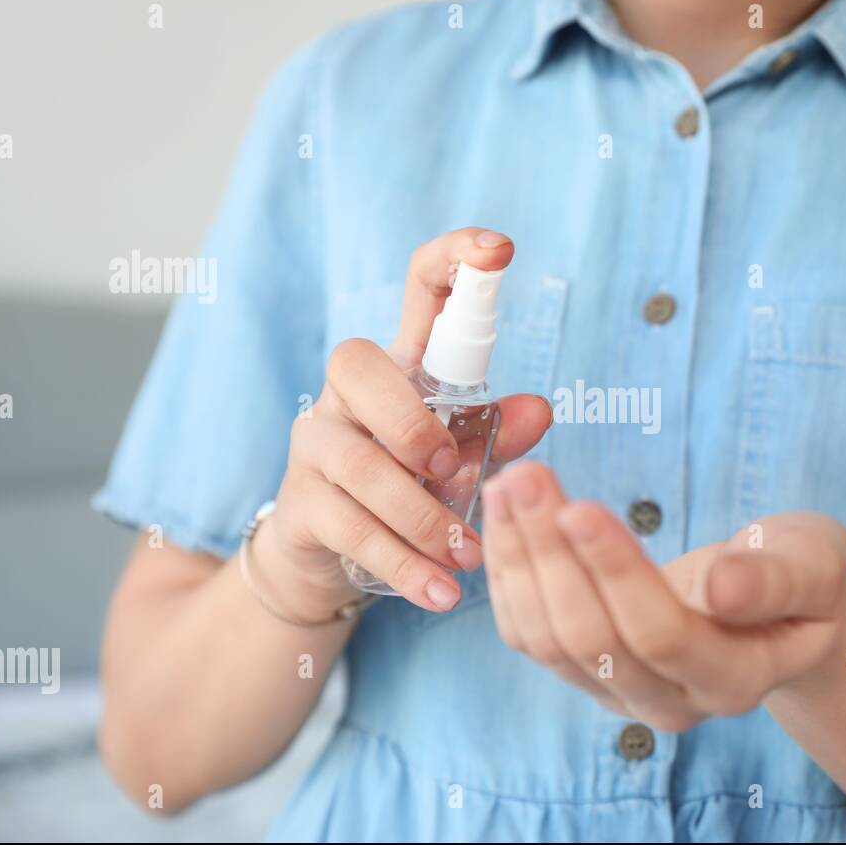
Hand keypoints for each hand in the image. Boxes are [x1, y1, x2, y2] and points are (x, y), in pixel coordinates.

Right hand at [258, 228, 551, 617]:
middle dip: (410, 421)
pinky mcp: (303, 504)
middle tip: (454, 471)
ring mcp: (316, 445)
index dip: (456, 260)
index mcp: (402, 365)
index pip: (420, 288)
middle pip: (357, 366)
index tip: (500, 251)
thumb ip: (499, 433)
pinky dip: (404, 566)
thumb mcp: (464, 458)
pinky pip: (351, 531)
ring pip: (359, 465)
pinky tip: (441, 594)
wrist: (332, 554)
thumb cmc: (410, 486)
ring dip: (420, 517)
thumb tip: (542, 408)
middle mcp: (349, 392)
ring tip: (468, 557)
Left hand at [480, 461, 845, 730]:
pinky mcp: (582, 672)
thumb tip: (720, 587)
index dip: (616, 573)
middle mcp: (669, 702)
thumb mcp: (814, 563)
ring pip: (547, 639)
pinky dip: (508, 572)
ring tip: (507, 484)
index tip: (580, 507)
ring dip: (520, 558)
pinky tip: (503, 516)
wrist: (776, 604)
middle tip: (526, 477)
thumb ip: (775, 580)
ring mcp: (618, 694)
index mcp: (733, 679)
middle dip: (551, 554)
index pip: (662, 635)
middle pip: (592, 639)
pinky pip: (526, 633)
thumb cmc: (800, 573)